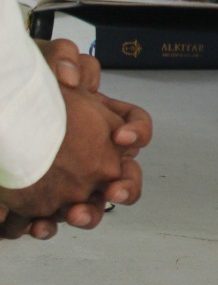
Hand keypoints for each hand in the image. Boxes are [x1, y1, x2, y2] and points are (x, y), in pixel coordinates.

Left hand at [19, 42, 151, 237]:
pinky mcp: (41, 197)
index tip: (123, 137)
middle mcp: (92, 150)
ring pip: (93, 202)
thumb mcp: (44, 60)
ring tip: (77, 215)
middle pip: (124, 173)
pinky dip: (48, 224)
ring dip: (90, 213)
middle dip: (126, 186)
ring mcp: (69, 176)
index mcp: (101, 117)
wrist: (0, 105)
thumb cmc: (26, 83)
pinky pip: (52, 216)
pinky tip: (38, 226)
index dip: (138, 132)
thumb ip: (62, 58)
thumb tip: (70, 78)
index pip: (135, 124)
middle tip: (115, 191)